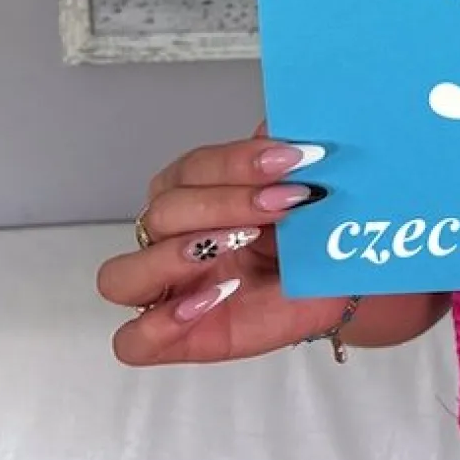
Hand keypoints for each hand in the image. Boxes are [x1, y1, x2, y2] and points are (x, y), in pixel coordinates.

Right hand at [96, 132, 349, 365]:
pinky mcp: (177, 338)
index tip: (289, 158)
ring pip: (120, 276)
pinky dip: (162, 322)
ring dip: (175, 256)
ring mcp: (169, 291)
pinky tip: (217, 297)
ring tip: (238, 244)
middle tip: (283, 202)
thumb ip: (286, 154)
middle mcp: (171, 239)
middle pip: (160, 214)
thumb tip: (284, 119)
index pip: (191, 169)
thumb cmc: (310, 230)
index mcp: (193, 193)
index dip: (236, 162)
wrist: (338, 280)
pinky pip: (133, 341)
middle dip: (226, 202)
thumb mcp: (303, 186)